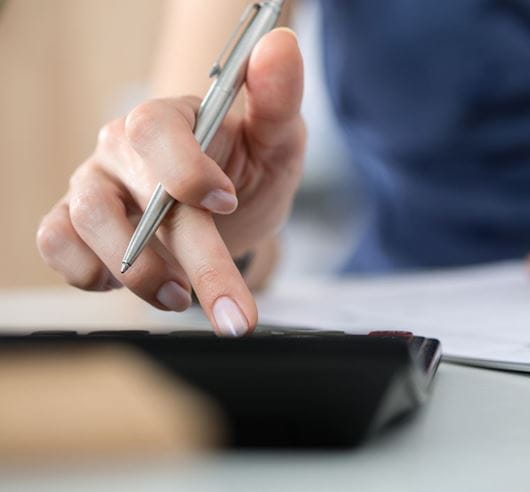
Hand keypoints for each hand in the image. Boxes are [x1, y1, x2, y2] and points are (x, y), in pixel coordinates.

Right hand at [37, 29, 304, 335]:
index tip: (227, 202)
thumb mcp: (278, 137)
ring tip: (183, 297)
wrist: (230, 204)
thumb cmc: (250, 165)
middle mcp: (123, 147)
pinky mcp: (75, 222)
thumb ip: (279, 98)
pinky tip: (127, 283)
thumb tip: (281, 44)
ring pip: (86, 222)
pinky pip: (56, 243)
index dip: (185, 168)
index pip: (156, 130)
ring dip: (139, 273)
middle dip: (194, 260)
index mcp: (171, 118)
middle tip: (236, 313)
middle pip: (136, 195)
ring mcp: (94, 184)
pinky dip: (85, 271)